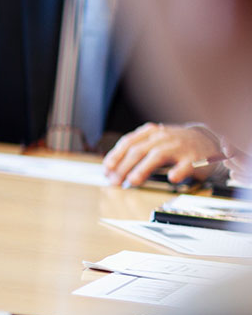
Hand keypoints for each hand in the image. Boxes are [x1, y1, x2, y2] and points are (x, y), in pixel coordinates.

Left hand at [103, 122, 222, 187]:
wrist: (209, 140)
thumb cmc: (176, 144)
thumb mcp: (155, 141)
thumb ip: (136, 150)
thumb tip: (113, 168)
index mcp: (150, 133)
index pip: (128, 142)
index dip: (115, 156)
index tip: (107, 170)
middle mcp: (162, 138)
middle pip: (138, 151)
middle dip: (123, 167)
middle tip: (115, 181)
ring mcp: (179, 147)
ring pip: (157, 156)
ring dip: (143, 169)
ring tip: (133, 180)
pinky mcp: (194, 158)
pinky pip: (185, 165)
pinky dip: (178, 172)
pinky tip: (172, 178)